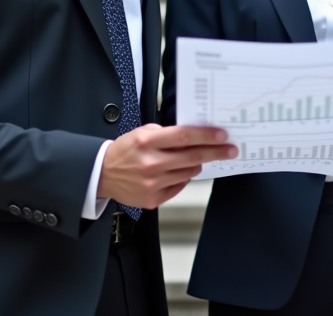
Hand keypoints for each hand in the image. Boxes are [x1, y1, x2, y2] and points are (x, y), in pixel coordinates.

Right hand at [96, 123, 236, 209]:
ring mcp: (152, 184)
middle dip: (215, 152)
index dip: (207, 136)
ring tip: (198, 159)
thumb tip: (194, 135)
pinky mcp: (153, 199)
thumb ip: (167, 134)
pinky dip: (182, 177)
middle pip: (192, 157)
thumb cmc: (125, 151)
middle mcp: (151, 164)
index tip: (222, 135)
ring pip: (189, 172)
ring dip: (197, 164)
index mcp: (147, 143)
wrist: (102, 174)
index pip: (185, 137)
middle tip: (230, 149)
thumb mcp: (142, 133)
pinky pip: (179, 186)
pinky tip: (176, 171)